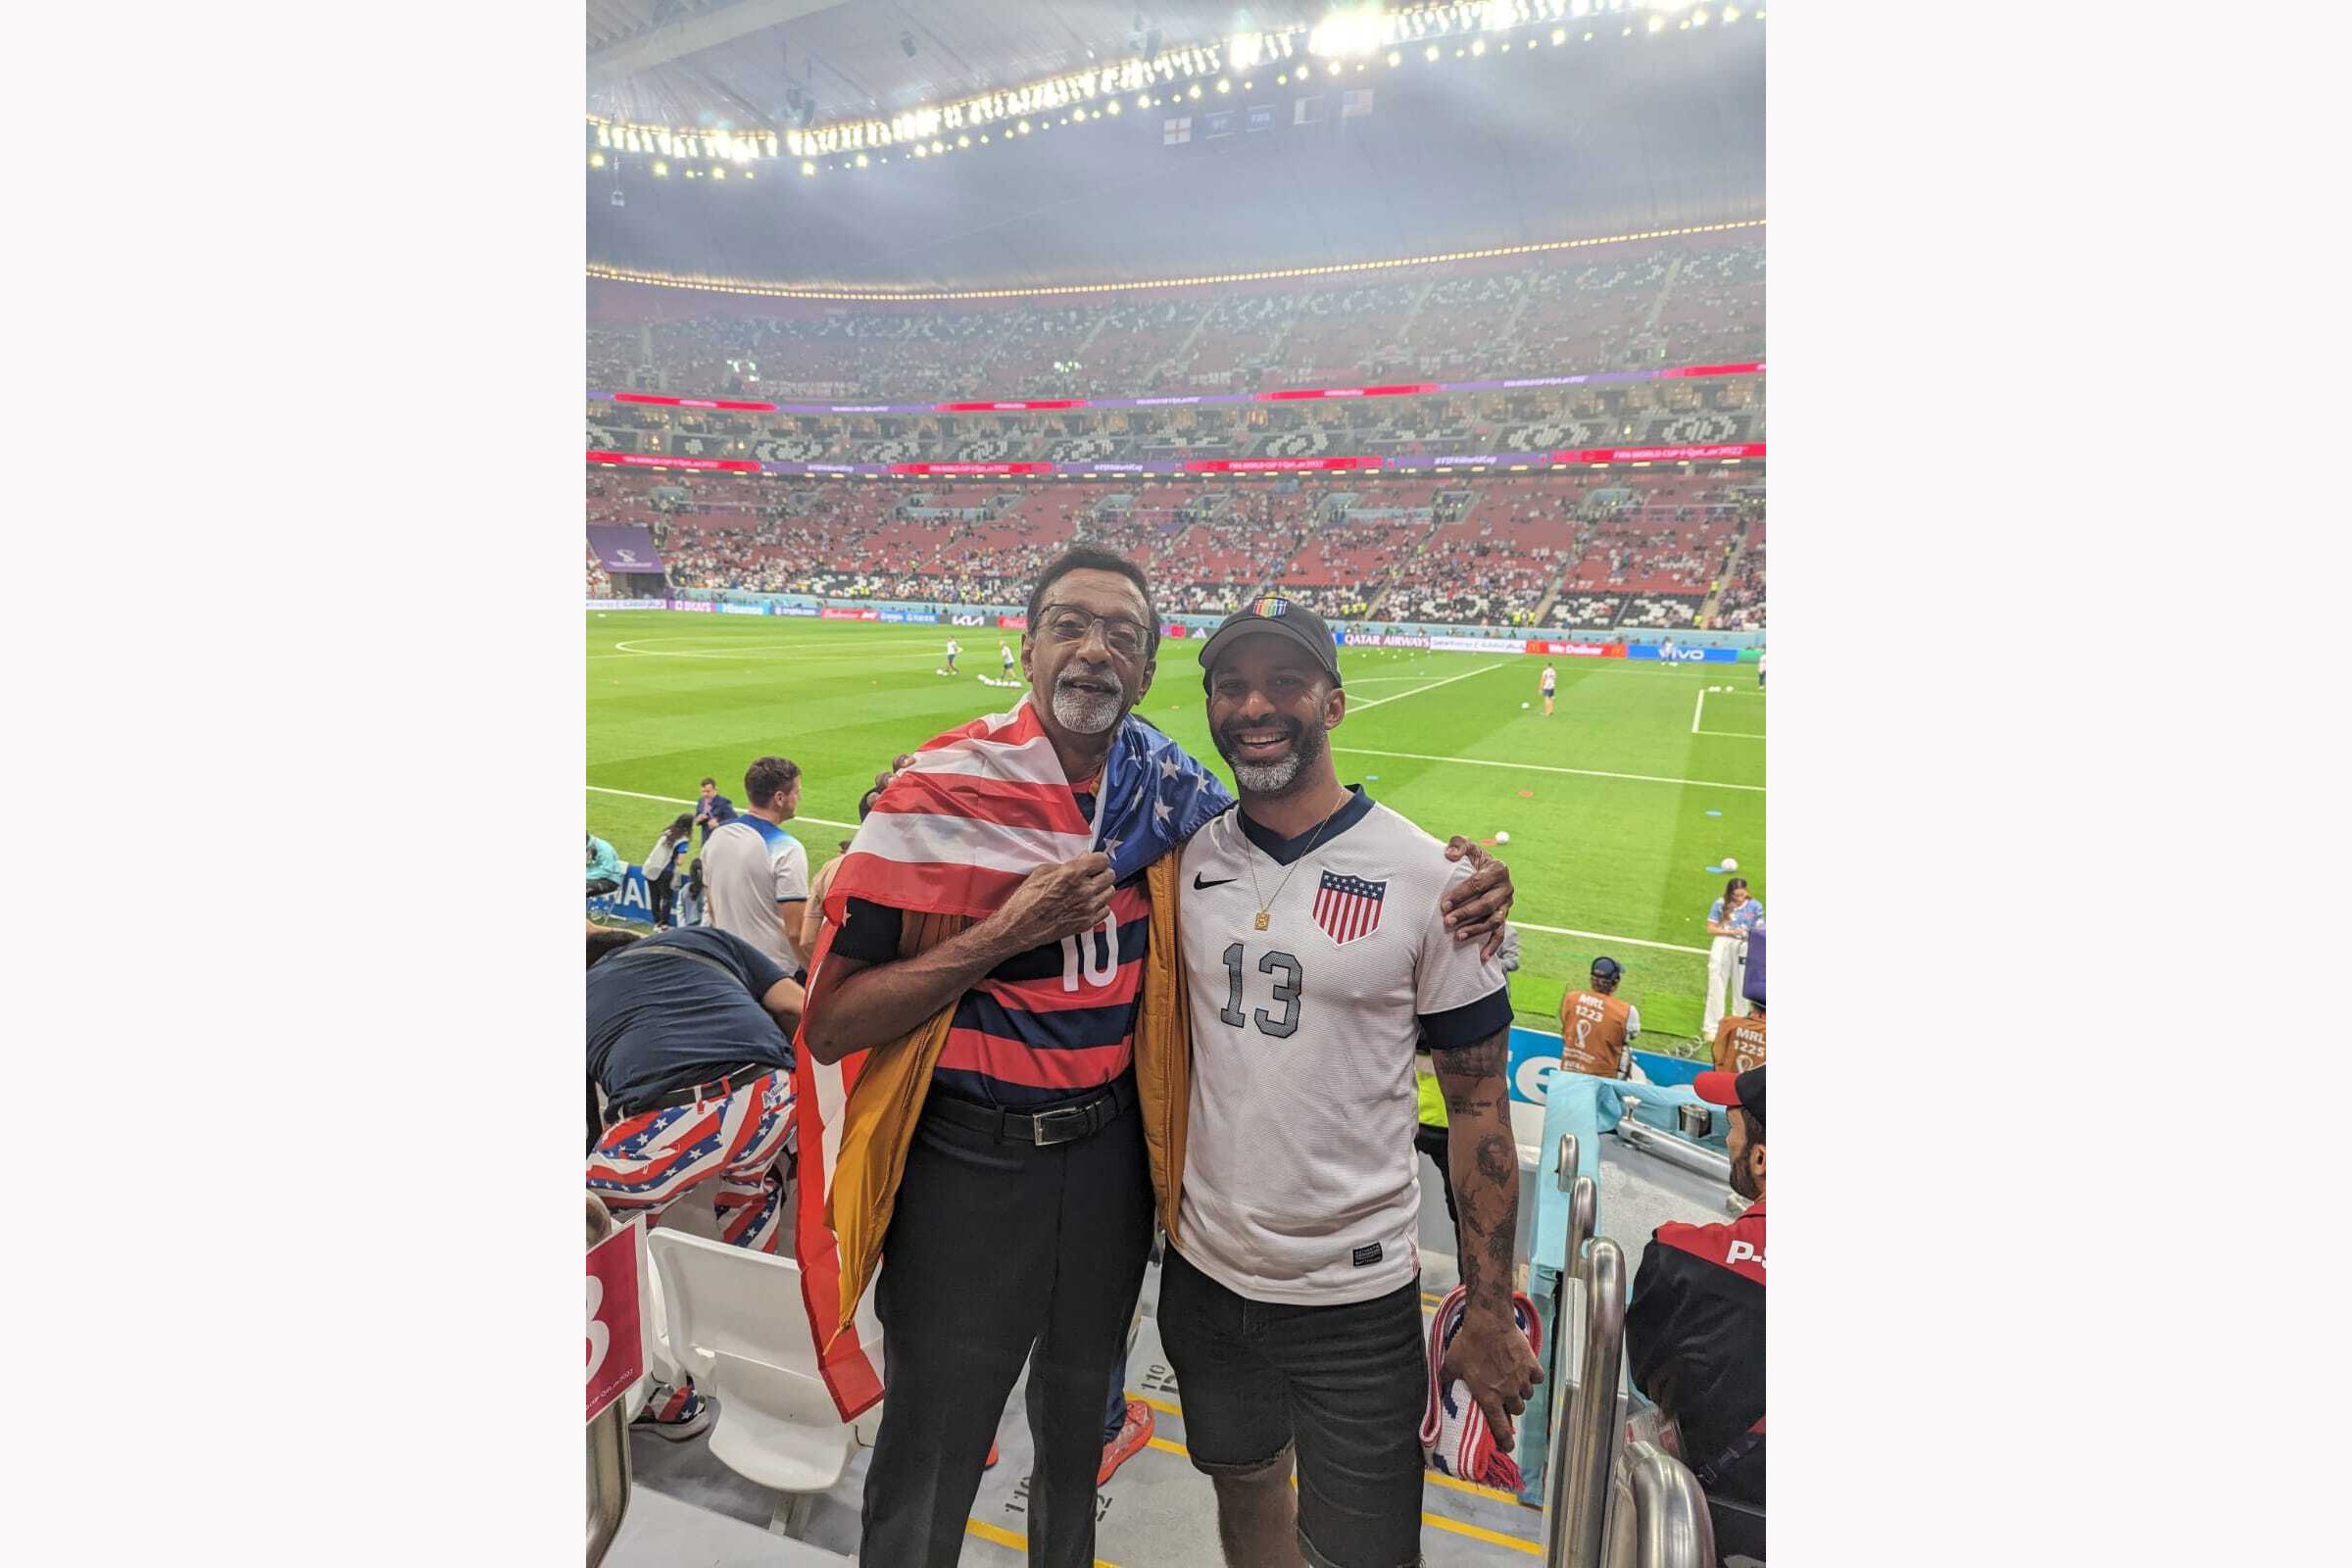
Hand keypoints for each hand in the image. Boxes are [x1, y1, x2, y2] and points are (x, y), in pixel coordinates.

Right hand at [988, 853, 1113, 950]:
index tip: (1092, 861)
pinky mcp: (1087, 923)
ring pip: (1110, 892)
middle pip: (1110, 875)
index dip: (1097, 859)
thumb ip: (1067, 864)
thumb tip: (1084, 858)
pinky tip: (1088, 904)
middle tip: (1091, 875)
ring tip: (1090, 889)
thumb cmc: (1027, 897)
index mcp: (1073, 873)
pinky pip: (1106, 910)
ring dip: (1102, 888)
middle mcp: (1084, 890)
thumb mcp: (1043, 871)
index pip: (1102, 860)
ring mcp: (1088, 908)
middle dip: (1101, 872)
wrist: (1020, 926)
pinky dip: (1100, 905)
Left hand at [1440, 838, 1515, 960]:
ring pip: (1494, 921)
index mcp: (1498, 869)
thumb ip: (1458, 844)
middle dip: (1466, 913)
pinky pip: (1500, 934)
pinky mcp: (1503, 918)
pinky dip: (1493, 946)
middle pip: (1487, 904)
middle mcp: (1506, 888)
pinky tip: (1482, 957)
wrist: (1479, 870)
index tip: (1443, 904)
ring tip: (1457, 937)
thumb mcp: (1465, 845)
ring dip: (1476, 930)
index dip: (1461, 894)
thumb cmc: (1468, 858)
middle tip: (1446, 921)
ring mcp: (1506, 905)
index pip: (1479, 883)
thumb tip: (1450, 855)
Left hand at [1443, 1304, 1542, 1448]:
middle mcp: (1508, 1393)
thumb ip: (1447, 1379)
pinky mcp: (1532, 1365)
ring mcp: (1522, 1379)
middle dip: (1511, 1406)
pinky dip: (1533, 1377)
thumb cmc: (1468, 1344)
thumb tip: (1440, 1386)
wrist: (1489, 1323)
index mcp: (1488, 1397)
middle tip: (1504, 1396)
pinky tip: (1525, 1369)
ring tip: (1513, 1381)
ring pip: (1527, 1395)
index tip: (1508, 1447)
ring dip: (1521, 1392)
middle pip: (1516, 1410)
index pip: (1500, 1427)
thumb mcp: (1451, 1364)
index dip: (1505, 1441)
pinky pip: (1537, 1378)